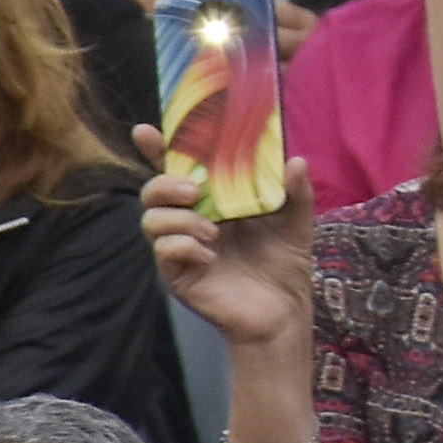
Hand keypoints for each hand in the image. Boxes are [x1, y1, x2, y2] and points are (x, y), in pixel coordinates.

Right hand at [136, 138, 319, 349]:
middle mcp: (191, 220)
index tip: (146, 132)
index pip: (179, 169)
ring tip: (212, 231)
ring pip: (151, 220)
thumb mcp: (296, 221)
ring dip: (179, 219)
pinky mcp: (178, 275)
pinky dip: (184, 248)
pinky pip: (163, 252)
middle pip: (153, 191)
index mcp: (214, 201)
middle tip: (194, 192)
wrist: (283, 311)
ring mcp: (181, 248)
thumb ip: (295, 191)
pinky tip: (210, 256)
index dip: (159, 149)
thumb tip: (295, 160)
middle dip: (165, 184)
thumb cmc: (284, 263)